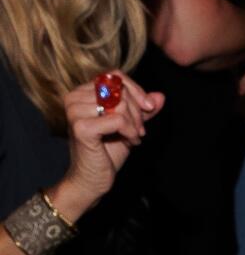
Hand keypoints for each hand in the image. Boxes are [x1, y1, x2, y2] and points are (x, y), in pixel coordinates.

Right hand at [57, 71, 160, 214]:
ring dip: (134, 123)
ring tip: (133, 137)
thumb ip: (142, 110)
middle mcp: (74, 98)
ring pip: (120, 104)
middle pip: (120, 90)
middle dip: (138, 111)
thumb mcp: (130, 125)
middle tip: (139, 131)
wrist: (92, 178)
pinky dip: (130, 132)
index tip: (149, 107)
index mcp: (82, 92)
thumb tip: (160, 96)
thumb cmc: (108, 151)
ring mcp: (75, 111)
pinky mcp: (81, 127)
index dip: (136, 90)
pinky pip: (119, 119)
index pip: (114, 76)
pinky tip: (130, 142)